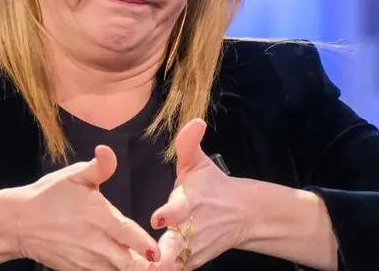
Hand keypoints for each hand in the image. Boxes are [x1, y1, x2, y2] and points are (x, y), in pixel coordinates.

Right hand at [12, 145, 160, 270]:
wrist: (19, 223)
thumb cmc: (49, 196)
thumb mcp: (73, 176)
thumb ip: (98, 167)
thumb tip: (107, 150)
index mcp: (99, 218)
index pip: (129, 236)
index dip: (146, 246)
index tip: (158, 252)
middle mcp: (96, 243)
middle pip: (129, 264)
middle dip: (146, 266)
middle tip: (162, 263)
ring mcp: (86, 262)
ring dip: (131, 270)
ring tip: (146, 267)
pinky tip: (122, 267)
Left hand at [150, 119, 248, 269]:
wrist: (243, 214)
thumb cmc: (212, 186)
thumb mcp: (199, 163)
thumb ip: (189, 144)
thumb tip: (196, 122)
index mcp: (191, 202)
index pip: (179, 209)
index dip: (169, 214)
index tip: (159, 218)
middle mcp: (191, 228)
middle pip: (175, 246)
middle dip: (161, 254)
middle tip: (147, 258)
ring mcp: (192, 249)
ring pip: (173, 265)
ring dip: (158, 267)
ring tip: (136, 270)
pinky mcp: (193, 263)